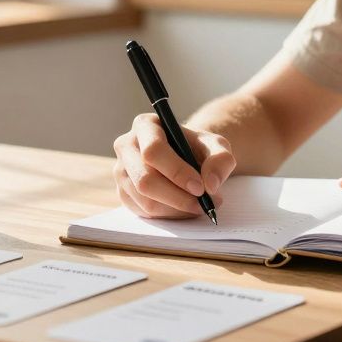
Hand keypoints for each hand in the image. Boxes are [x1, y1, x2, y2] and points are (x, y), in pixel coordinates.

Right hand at [113, 114, 235, 218]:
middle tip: (203, 204)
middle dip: (177, 197)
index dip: (177, 172)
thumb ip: (220, 159)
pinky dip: (169, 215)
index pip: (153, 151)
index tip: (200, 187)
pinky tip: (185, 209)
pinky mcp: (123, 193)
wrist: (185, 157)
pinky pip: (143, 212)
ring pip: (145, 200)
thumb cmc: (197, 148)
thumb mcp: (216, 145)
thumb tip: (210, 184)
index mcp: (145, 126)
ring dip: (176, 209)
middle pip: (145, 179)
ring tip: (200, 206)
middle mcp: (126, 146)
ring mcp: (120, 171)